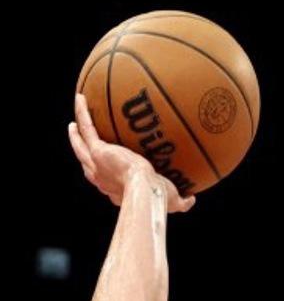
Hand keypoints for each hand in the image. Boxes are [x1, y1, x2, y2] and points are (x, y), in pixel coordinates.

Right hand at [69, 94, 194, 212]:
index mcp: (116, 191)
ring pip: (80, 146)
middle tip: (80, 142)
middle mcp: (103, 180)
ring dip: (76, 134)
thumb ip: (182, 201)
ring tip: (74, 122)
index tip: (107, 167)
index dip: (104, 175)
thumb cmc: (159, 201)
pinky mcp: (97, 152)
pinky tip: (81, 98)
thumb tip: (192, 198)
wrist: (146, 192)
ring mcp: (97, 165)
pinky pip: (87, 127)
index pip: (106, 182)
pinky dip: (83, 112)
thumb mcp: (173, 202)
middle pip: (87, 165)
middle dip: (83, 153)